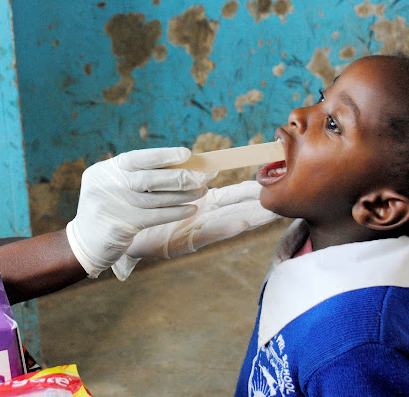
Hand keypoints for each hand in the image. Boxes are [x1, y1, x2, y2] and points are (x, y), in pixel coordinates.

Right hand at [66, 147, 216, 277]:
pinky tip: (191, 208)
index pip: (136, 158)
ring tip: (202, 191)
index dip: (162, 155)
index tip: (186, 153)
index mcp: (104, 170)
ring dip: (183, 194)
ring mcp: (111, 205)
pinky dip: (176, 211)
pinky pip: (155, 216)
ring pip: (155, 198)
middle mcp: (105, 185)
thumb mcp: (114, 188)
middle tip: (203, 176)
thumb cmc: (110, 211)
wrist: (84, 243)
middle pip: (148, 178)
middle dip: (179, 177)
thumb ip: (137, 177)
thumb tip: (179, 166)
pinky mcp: (120, 225)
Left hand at [111, 181, 279, 279]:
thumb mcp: (168, 189)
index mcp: (202, 202)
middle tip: (286, 198)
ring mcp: (198, 229)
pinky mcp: (187, 240)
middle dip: (260, 204)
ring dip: (252, 217)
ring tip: (274, 211)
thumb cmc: (145, 208)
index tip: (272, 184)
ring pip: (231, 221)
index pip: (234, 194)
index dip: (251, 189)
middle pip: (239, 208)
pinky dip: (227, 228)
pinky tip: (244, 223)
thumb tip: (212, 168)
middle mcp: (204, 216)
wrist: (122, 230)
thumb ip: (189, 179)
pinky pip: (210, 233)